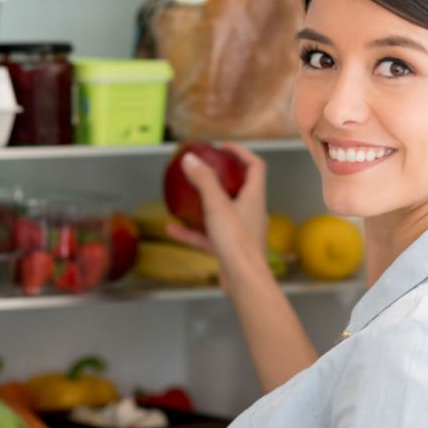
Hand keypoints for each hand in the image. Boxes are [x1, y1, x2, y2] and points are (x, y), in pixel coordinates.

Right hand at [165, 142, 268, 291]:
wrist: (243, 279)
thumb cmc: (236, 240)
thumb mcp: (216, 205)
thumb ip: (204, 180)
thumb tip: (190, 159)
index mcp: (254, 196)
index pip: (255, 166)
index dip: (241, 153)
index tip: (223, 148)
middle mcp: (250, 211)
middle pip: (240, 187)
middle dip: (222, 176)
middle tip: (204, 169)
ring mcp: (241, 230)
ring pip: (222, 211)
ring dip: (205, 203)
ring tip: (187, 195)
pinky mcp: (230, 248)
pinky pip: (209, 234)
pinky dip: (192, 231)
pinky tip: (172, 229)